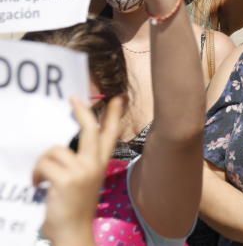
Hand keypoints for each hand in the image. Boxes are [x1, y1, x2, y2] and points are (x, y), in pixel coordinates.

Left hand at [34, 96, 124, 245]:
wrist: (72, 231)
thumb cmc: (75, 206)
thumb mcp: (85, 181)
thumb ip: (83, 162)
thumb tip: (67, 145)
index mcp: (100, 164)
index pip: (111, 134)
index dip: (114, 115)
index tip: (118, 98)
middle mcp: (94, 165)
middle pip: (90, 130)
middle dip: (82, 111)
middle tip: (74, 98)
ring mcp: (82, 171)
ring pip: (56, 149)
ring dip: (42, 162)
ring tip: (40, 177)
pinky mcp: (66, 179)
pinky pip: (44, 164)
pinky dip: (36, 174)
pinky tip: (38, 185)